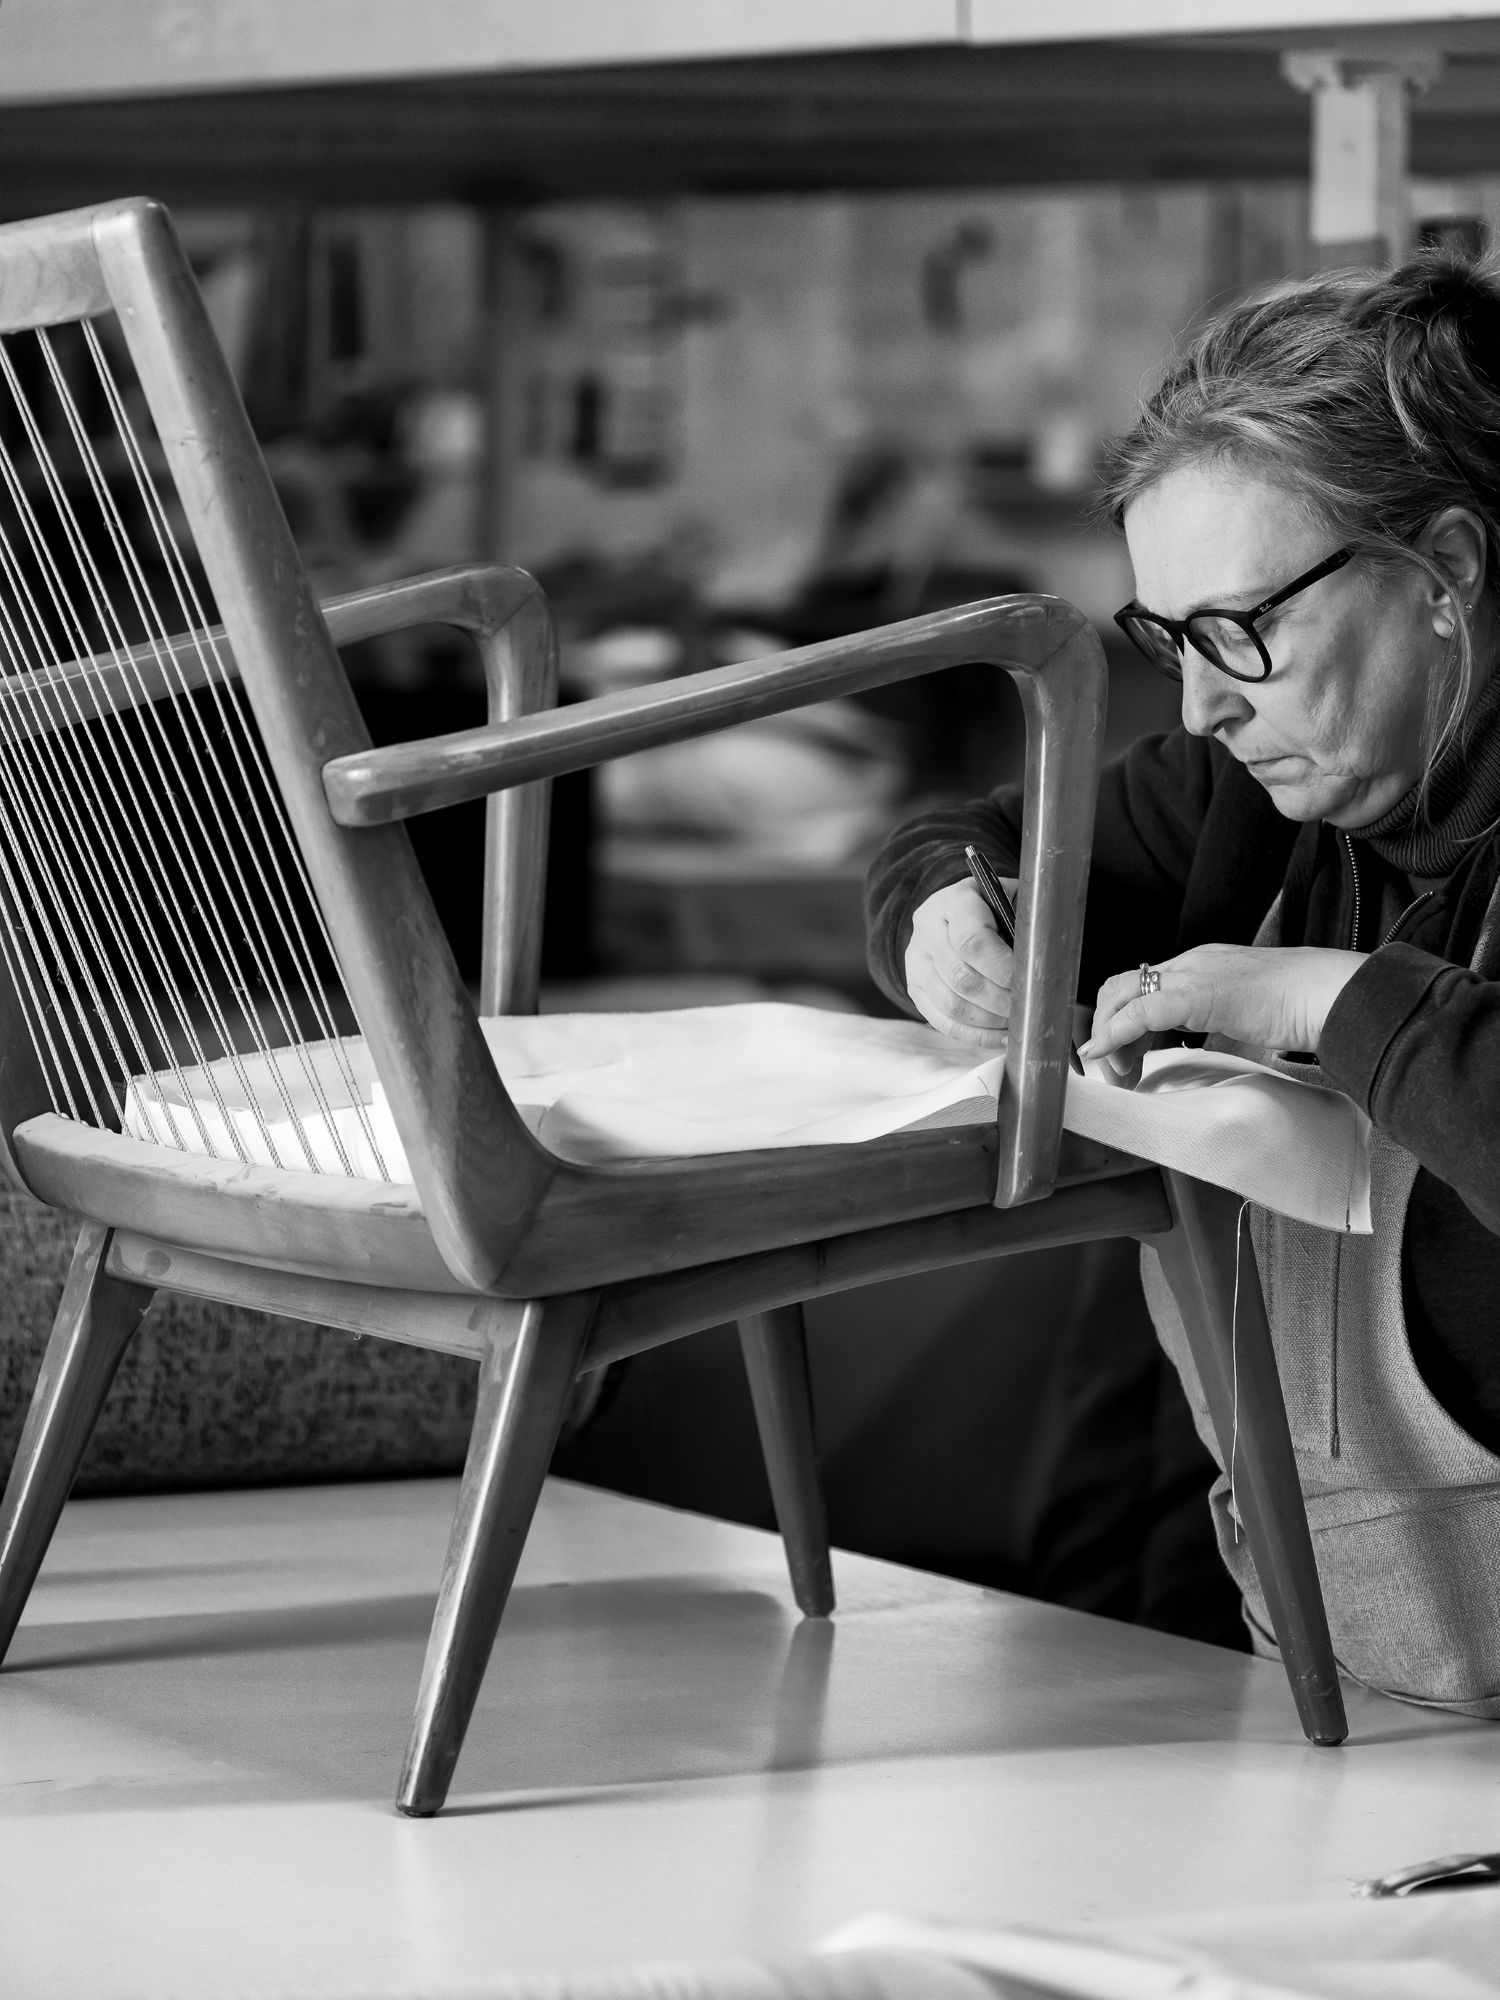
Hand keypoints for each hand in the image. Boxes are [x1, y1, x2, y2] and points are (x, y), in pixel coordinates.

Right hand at [904, 878, 1013, 1048]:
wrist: (954, 911)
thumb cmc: (993, 909)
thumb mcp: (1009, 901)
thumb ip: (1024, 924)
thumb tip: (1044, 966)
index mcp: (954, 902)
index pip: (973, 942)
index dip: (1003, 969)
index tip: (1028, 982)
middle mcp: (927, 929)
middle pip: (962, 978)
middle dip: (1000, 1001)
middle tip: (1026, 1008)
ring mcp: (916, 961)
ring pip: (952, 1005)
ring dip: (989, 1021)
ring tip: (1015, 1022)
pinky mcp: (915, 987)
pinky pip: (943, 1021)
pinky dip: (976, 1035)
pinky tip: (1001, 1035)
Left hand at [1078, 943, 1365, 1072]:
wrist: (1327, 993)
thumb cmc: (1301, 1006)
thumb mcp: (1246, 1012)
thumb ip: (1219, 1023)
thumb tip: (1207, 1049)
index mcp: (1200, 966)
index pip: (1143, 986)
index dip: (1123, 1021)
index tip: (1125, 1057)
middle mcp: (1188, 964)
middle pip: (1123, 987)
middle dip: (1108, 1028)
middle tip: (1115, 1069)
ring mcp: (1190, 975)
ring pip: (1122, 995)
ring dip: (1110, 1036)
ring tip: (1116, 1072)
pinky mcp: (1195, 995)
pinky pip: (1140, 1012)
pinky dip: (1114, 1033)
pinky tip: (1104, 1053)